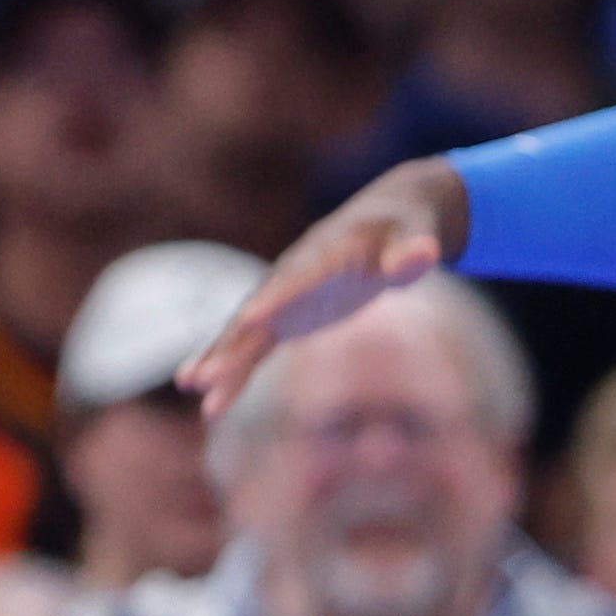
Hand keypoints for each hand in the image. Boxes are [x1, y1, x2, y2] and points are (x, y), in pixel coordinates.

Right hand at [179, 163, 466, 412]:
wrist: (390, 217)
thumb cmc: (408, 227)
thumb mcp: (418, 234)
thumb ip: (415, 249)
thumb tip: (425, 253)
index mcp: (326, 253)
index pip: (299, 277)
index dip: (277, 297)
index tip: (250, 319)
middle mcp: (294, 273)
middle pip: (257, 309)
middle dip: (230, 342)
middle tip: (200, 374)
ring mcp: (286, 295)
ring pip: (247, 331)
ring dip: (221, 358)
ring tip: (189, 386)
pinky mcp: (288, 315)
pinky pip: (257, 344)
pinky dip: (236, 367)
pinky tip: (212, 398)